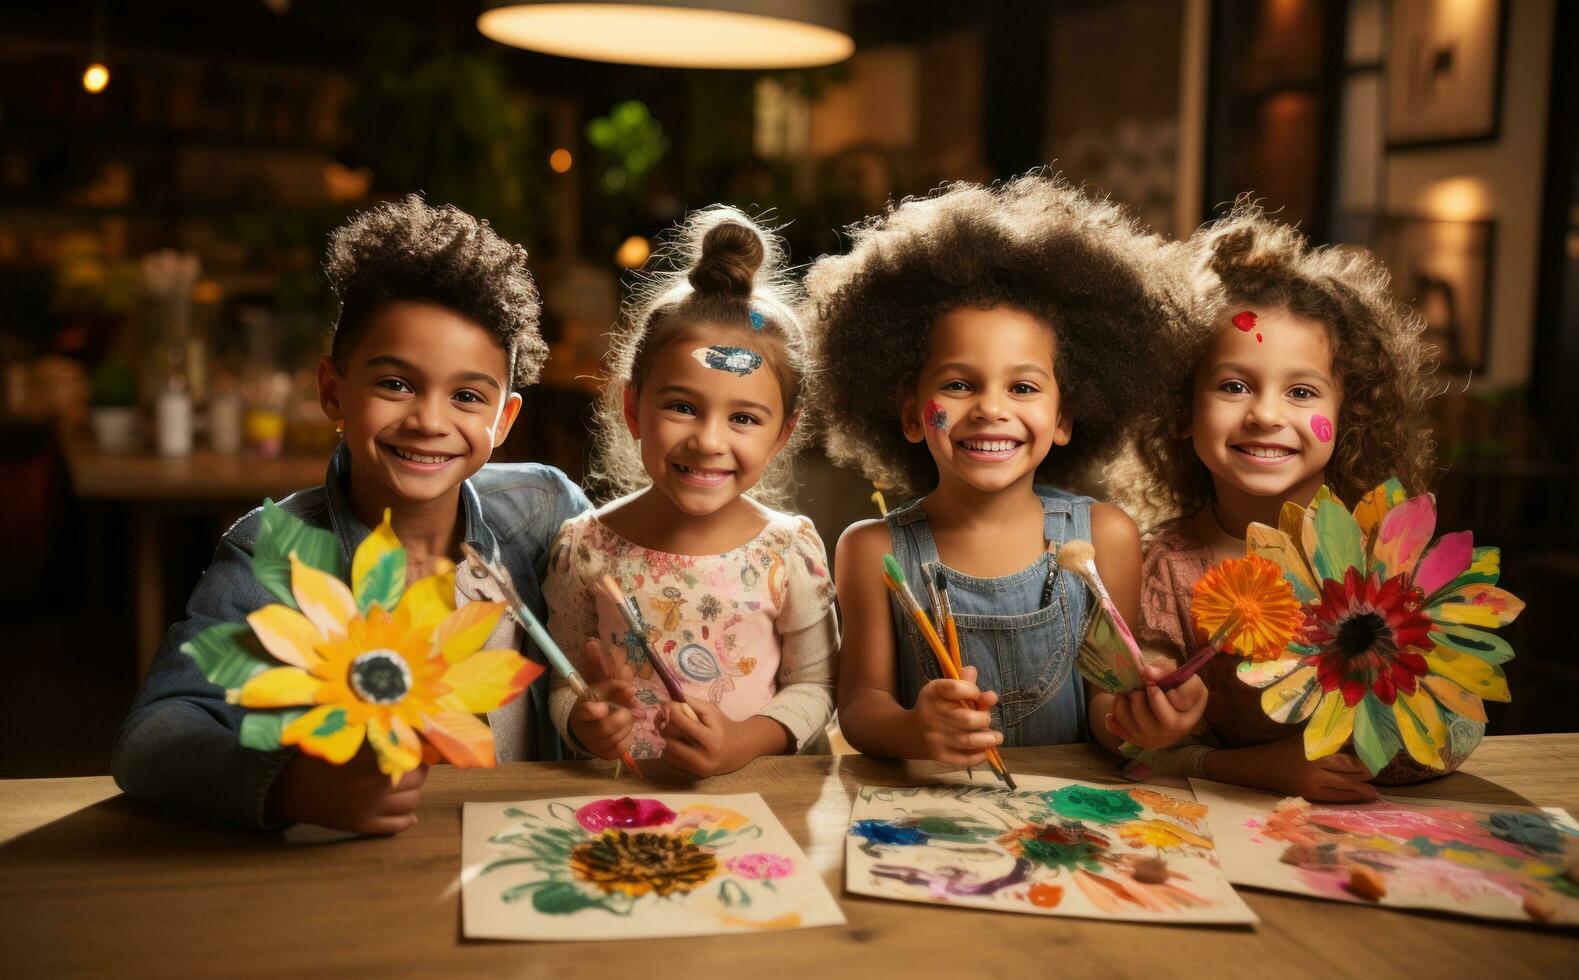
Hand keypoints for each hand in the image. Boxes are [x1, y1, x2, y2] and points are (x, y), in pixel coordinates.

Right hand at [268, 741, 427, 834]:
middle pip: (416, 779)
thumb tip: (407, 728)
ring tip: (407, 786)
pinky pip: (395, 825)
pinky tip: (409, 814)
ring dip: (413, 793)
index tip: (417, 746)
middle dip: (418, 770)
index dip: (418, 749)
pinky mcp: (361, 825)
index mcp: (372, 760)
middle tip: (414, 764)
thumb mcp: (347, 738)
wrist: (286, 785)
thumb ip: (377, 735)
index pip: (412, 755)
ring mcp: (368, 808)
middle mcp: (374, 786)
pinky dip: (407, 820)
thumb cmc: (316, 755)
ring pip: (410, 803)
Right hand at [568, 638, 640, 760]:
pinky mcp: (606, 755)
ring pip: (621, 733)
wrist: (591, 726)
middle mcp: (584, 729)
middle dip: (625, 711)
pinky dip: (629, 735)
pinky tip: (624, 729)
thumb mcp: (600, 681)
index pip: (585, 710)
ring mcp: (594, 744)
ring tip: (625, 715)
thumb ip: (600, 664)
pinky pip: (625, 746)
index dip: (593, 710)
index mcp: (580, 708)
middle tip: (630, 702)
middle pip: (611, 723)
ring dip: (629, 722)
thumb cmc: (599, 699)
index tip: (601, 707)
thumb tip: (592, 643)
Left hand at [658, 697, 744, 777]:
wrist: (737, 749)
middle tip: (672, 717)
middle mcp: (703, 757)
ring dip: (667, 737)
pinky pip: (670, 759)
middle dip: (668, 724)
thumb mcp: (711, 710)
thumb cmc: (722, 725)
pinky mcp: (692, 774)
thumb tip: (670, 699)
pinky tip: (679, 742)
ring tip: (675, 730)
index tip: (672, 705)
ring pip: (667, 749)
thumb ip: (691, 702)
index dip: (673, 710)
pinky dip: (670, 749)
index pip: (681, 722)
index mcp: (711, 739)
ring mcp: (697, 768)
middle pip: (671, 737)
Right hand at [913, 665, 1001, 767]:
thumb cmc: (938, 707)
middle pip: (967, 719)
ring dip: (988, 739)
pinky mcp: (939, 755)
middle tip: (986, 719)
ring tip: (996, 737)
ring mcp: (935, 737)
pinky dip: (979, 756)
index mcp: (933, 693)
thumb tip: (991, 697)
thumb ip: (969, 686)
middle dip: (984, 719)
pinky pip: (964, 759)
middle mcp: (932, 715)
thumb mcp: (947, 690)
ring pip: (969, 741)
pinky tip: (984, 750)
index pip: (956, 688)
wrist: (915, 732)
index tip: (977, 694)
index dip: (973, 690)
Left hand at [1104, 666, 1208, 748]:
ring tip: (1125, 696)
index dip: (1163, 691)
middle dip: (1144, 702)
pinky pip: (1122, 732)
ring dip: (1125, 707)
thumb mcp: (1173, 671)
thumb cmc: (1169, 684)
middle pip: (1167, 722)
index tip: (1151, 684)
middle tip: (1137, 692)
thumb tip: (1146, 673)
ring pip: (1140, 727)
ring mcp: (1159, 737)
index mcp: (1192, 707)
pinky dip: (1114, 719)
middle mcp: (1180, 727)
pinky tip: (1120, 707)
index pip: (1182, 701)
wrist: (1158, 702)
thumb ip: (1164, 668)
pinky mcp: (1139, 741)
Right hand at [1250, 736, 1379, 802]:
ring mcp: (1315, 784)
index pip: (1349, 755)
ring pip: (1348, 788)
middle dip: (1368, 772)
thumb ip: (1330, 737)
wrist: (1260, 768)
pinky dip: (1352, 797)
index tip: (1378, 753)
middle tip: (1379, 770)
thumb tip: (1356, 735)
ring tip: (1375, 791)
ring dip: (1364, 788)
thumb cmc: (1284, 749)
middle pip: (1352, 772)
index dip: (1365, 757)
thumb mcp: (1306, 739)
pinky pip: (1337, 799)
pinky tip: (1362, 797)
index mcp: (1317, 750)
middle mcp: (1318, 768)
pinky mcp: (1311, 795)